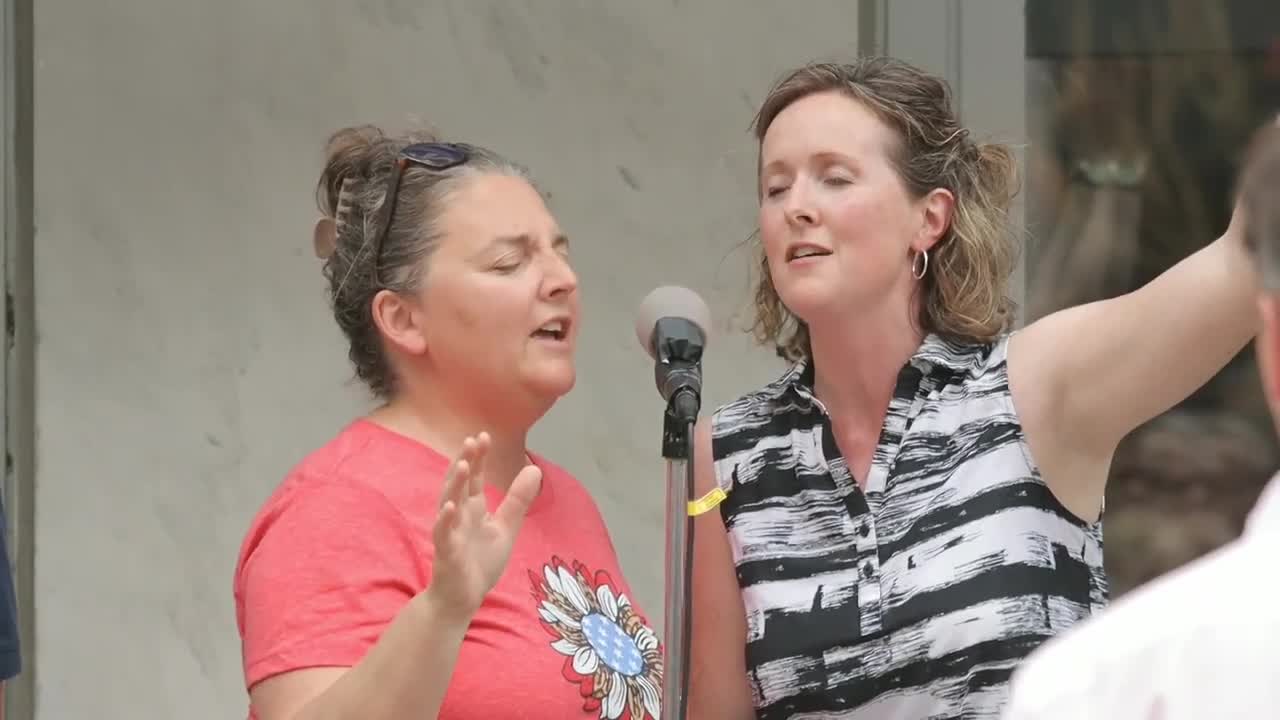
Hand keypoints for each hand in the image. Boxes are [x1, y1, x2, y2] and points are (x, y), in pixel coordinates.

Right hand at [424, 433, 542, 619]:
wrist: (463, 598)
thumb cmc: (480, 562)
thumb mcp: (506, 527)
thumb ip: (518, 500)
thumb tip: (535, 468)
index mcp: (473, 508)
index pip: (475, 478)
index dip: (478, 458)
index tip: (484, 435)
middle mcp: (459, 515)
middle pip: (460, 484)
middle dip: (466, 462)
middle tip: (473, 441)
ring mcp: (450, 532)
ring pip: (449, 503)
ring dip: (456, 484)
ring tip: (464, 465)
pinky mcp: (446, 552)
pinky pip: (443, 534)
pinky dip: (445, 520)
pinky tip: (450, 507)